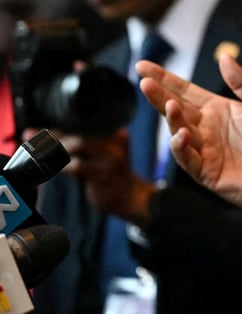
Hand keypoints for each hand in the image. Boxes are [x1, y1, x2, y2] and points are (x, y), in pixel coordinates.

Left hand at [27, 126, 155, 225]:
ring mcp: (112, 157)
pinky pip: (78, 165)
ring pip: (78, 144)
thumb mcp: (101, 154)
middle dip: (52, 136)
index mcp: (116, 132)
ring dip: (55, 149)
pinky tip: (55, 169)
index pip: (83, 123)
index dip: (57, 126)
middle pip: (79, 131)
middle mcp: (116, 140)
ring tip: (41, 155)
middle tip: (31, 139)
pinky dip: (63, 166)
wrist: (130, 197)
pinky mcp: (105, 174)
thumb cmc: (107, 174)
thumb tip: (39, 134)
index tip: (34, 131)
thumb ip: (80, 143)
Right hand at [137, 54, 241, 236]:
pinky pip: (188, 160)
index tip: (143, 65)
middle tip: (144, 82)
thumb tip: (225, 56)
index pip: (186, 90)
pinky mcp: (208, 173)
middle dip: (159, 96)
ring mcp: (206, 151)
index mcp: (220, 109)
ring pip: (179, 132)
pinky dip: (181, 149)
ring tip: (171, 106)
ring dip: (172, 120)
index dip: (165, 78)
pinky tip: (181, 136)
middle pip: (176, 109)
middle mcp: (208, 129)